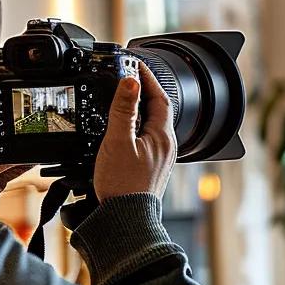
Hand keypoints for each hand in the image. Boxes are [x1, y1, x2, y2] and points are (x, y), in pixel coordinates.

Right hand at [93, 63, 175, 201]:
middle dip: (142, 91)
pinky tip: (122, 129)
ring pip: (151, 124)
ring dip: (138, 109)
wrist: (125, 220)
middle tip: (125, 77)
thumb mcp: (118, 142)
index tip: (134, 64)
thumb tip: (130, 82)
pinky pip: (146, 138)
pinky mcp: (151, 167)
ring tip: (121, 98)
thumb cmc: (123, 186)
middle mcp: (166, 146)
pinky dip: (135, 126)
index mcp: (162, 136)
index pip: (159, 97)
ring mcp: (160, 158)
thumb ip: (123, 110)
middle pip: (157, 109)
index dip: (147, 78)